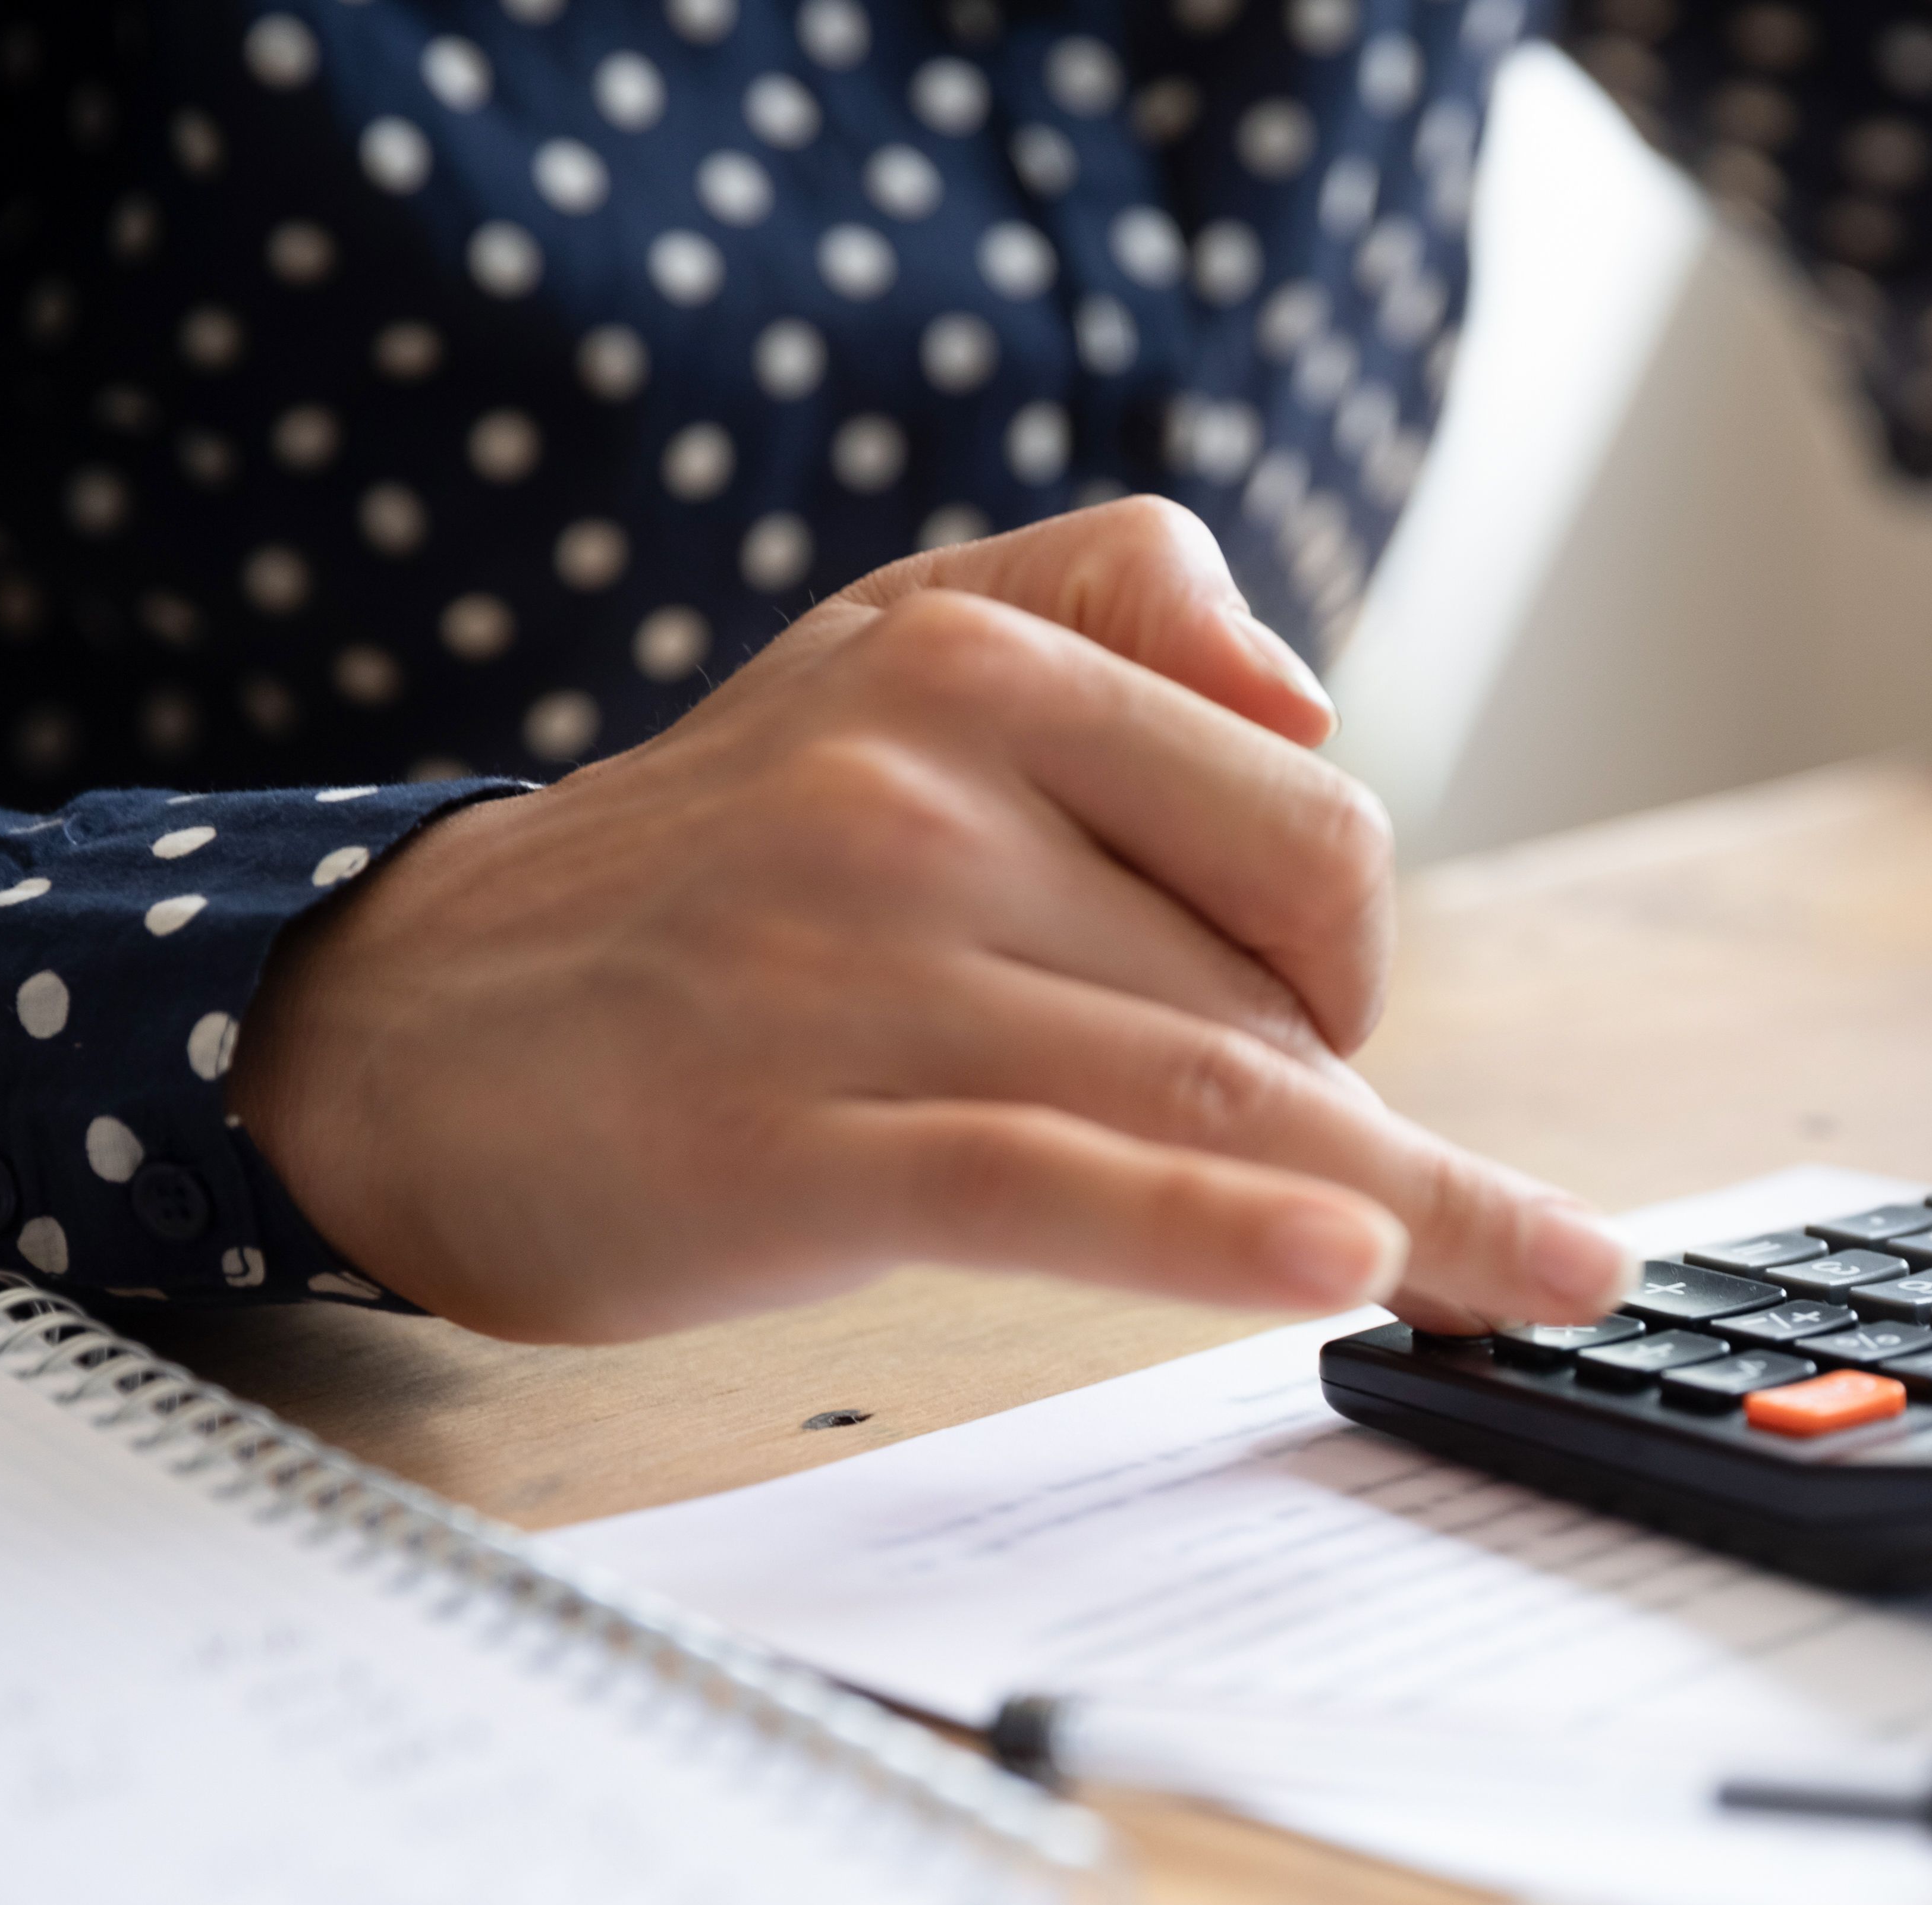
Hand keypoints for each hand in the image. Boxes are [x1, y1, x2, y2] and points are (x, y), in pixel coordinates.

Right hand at [230, 499, 1632, 1343]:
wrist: (406, 1023)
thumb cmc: (709, 869)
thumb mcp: (890, 645)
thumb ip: (1111, 599)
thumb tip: (1302, 690)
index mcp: (975, 670)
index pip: (1305, 827)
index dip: (1342, 959)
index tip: (1321, 1046)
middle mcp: (920, 797)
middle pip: (1266, 994)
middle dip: (1337, 1119)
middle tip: (1347, 1201)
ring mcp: (855, 972)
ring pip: (1207, 1097)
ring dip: (1391, 1212)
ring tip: (1524, 1278)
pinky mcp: (793, 1144)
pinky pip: (1057, 1184)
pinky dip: (1218, 1234)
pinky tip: (1353, 1267)